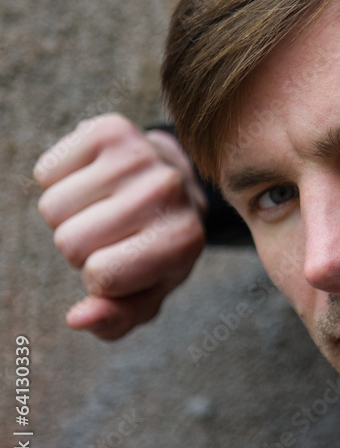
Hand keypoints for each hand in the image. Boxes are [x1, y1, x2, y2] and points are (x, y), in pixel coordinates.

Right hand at [35, 114, 206, 340]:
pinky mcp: (110, 128)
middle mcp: (167, 193)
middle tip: (115, 232)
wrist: (177, 185)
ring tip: (107, 206)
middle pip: (69, 241)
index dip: (99, 278)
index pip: (100, 275)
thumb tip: (78, 319)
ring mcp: (141, 156)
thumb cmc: (156, 249)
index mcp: (183, 239)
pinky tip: (97, 181)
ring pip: (53, 207)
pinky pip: (46, 172)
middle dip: (82, 247)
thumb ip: (116, 319)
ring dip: (71, 214)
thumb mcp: (147, 293)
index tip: (124, 263)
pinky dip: (61, 181)